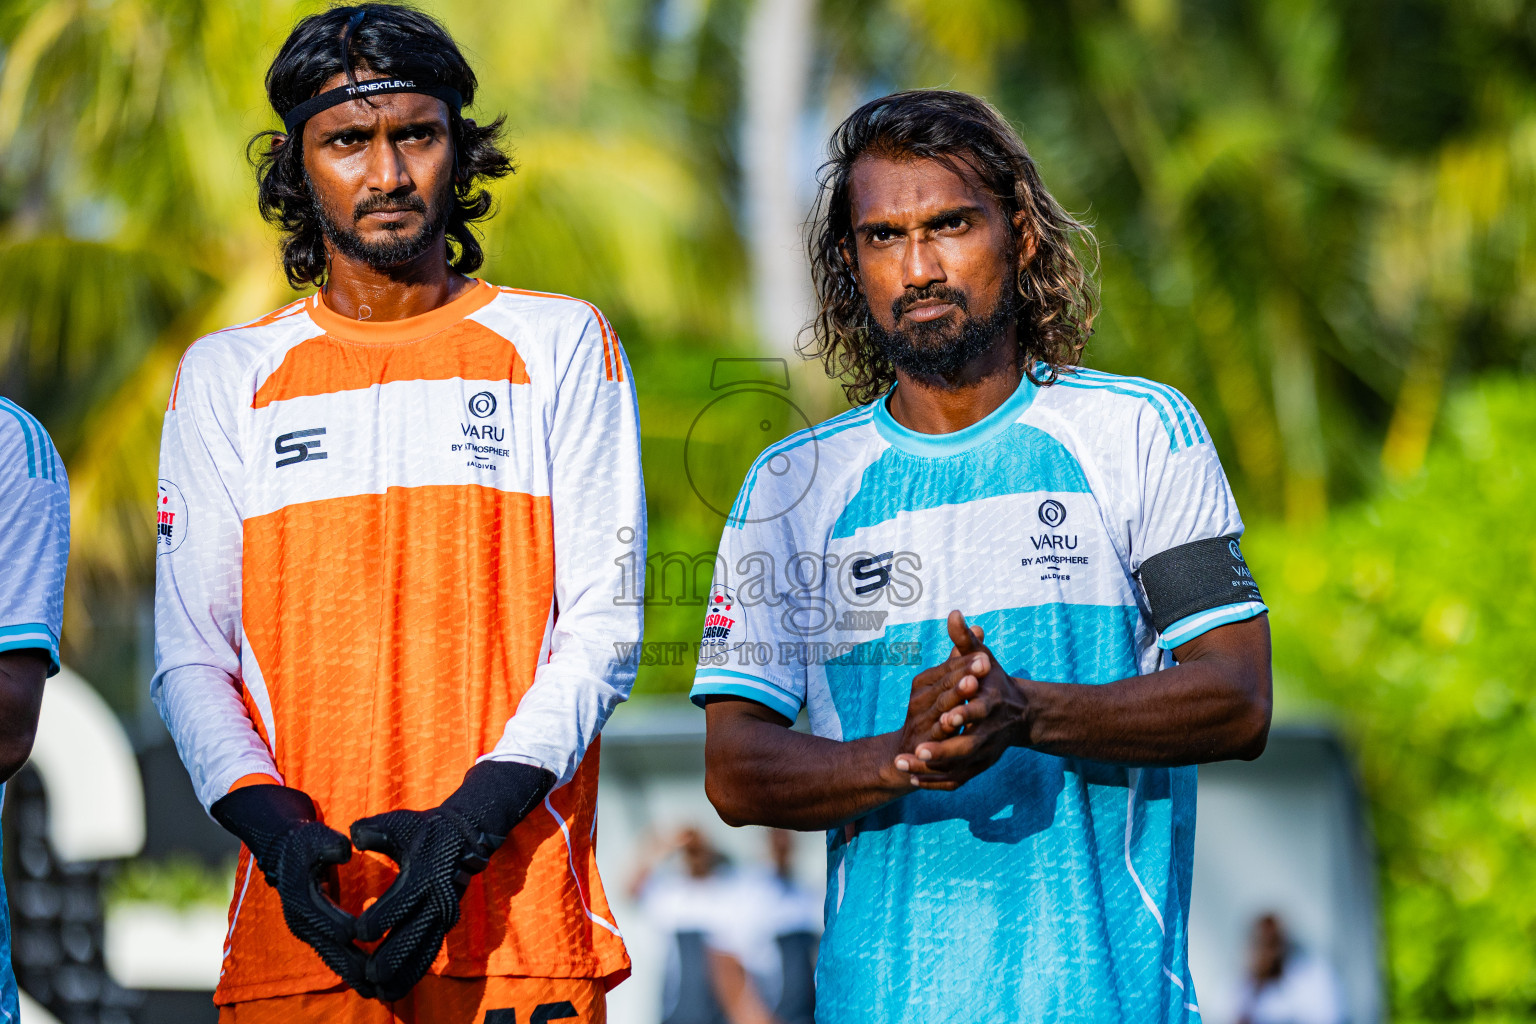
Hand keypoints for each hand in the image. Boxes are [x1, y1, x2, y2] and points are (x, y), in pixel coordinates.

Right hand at [209, 785, 371, 994]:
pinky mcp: (316, 933)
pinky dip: (351, 969)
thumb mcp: (316, 837)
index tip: (368, 934)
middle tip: (380, 979)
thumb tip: (344, 850)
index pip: (326, 919)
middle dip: (355, 965)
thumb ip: (330, 844)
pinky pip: (334, 955)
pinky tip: (372, 983)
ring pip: (332, 958)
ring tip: (380, 991)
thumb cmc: (306, 842)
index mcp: (302, 899)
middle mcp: (302, 920)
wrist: (285, 852)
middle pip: (330, 949)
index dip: (347, 928)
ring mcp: (308, 930)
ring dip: (354, 975)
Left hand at [352, 761, 554, 1001]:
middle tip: (367, 976)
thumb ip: (373, 829)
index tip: (354, 933)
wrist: (462, 837)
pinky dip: (413, 974)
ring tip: (381, 994)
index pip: (398, 904)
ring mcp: (443, 915)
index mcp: (423, 875)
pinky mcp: (443, 925)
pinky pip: (429, 954)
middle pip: (412, 936)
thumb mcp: (399, 823)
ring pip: (423, 952)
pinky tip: (395, 992)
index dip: (375, 921)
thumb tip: (353, 836)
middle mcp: (436, 900)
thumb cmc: (422, 830)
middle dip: (389, 958)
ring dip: (403, 974)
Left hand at [901, 611, 1031, 789]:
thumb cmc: (994, 682)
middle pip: (968, 747)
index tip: (940, 720)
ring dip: (932, 772)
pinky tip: (914, 781)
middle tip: (917, 752)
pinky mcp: (979, 767)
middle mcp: (990, 732)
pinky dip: (937, 784)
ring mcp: (985, 753)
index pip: (977, 712)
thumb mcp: (982, 659)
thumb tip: (954, 614)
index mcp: (991, 704)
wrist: (1019, 713)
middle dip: (943, 751)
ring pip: (960, 768)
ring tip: (904, 767)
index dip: (961, 717)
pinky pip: (958, 781)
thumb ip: (965, 641)